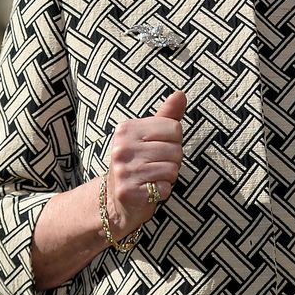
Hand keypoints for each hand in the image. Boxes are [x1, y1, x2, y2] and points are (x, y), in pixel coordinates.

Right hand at [106, 90, 186, 237]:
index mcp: (127, 129)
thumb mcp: (150, 136)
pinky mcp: (129, 192)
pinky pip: (165, 188)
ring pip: (172, 169)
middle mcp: (122, 147)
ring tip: (153, 177)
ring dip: (169, 177)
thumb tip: (180, 94)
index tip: (159, 149)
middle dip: (173, 161)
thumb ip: (167, 116)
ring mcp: (124, 170)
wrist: (114, 200)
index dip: (174, 142)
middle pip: (175, 150)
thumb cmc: (138, 163)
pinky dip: (163, 191)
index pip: (174, 128)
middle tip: (156, 166)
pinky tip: (150, 190)